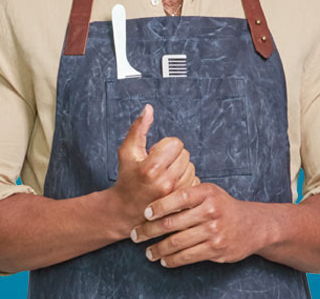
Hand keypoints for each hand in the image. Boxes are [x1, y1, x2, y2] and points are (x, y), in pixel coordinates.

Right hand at [109, 104, 198, 229]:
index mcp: (151, 167)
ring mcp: (175, 196)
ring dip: (180, 168)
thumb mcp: (127, 150)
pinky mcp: (181, 204)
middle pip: (185, 155)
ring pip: (191, 168)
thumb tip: (148, 107)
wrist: (125, 211)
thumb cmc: (126, 177)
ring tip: (165, 175)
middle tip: (160, 164)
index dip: (165, 146)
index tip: (155, 154)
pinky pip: (194, 181)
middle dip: (173, 156)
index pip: (176, 143)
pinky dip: (186, 181)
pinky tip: (172, 185)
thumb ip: (138, 127)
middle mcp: (165, 182)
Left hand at [130, 183, 269, 266]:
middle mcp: (210, 211)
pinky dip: (172, 260)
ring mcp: (214, 232)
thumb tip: (155, 197)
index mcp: (206, 192)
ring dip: (158, 249)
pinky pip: (188, 257)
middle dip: (149, 230)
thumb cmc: (222, 205)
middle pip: (173, 222)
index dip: (159, 205)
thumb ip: (187, 194)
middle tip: (135, 234)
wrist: (251, 225)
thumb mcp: (208, 192)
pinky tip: (163, 260)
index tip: (144, 213)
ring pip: (178, 242)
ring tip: (147, 251)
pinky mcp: (216, 249)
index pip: (178, 197)